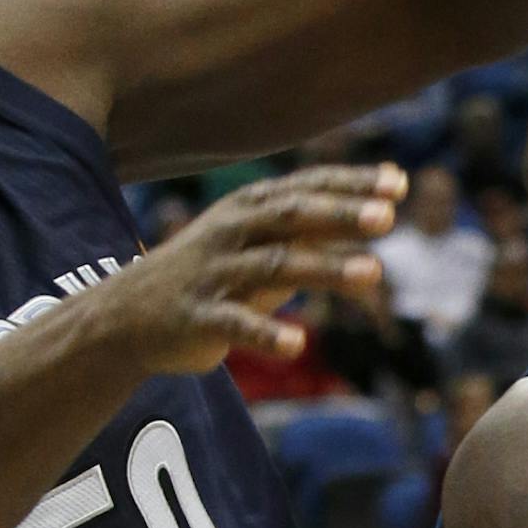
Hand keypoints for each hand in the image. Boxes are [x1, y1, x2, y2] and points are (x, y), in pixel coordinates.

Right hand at [87, 164, 405, 375]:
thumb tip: (387, 200)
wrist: (129, 314)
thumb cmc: (216, 268)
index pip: (308, 186)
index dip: (352, 183)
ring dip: (325, 268)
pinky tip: (297, 344)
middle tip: (388, 216)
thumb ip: (318, 223)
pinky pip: (236, 324)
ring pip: (275, 266)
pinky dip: (266, 333)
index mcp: (252, 206)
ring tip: (373, 273)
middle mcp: (234, 231)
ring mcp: (216, 272)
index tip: (398, 182)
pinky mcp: (199, 316)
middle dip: (341, 214)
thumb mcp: (262, 238)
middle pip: (293, 216)